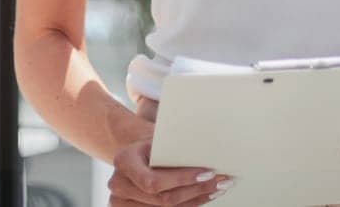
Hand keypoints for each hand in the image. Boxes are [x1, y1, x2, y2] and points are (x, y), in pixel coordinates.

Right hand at [108, 132, 230, 205]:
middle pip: (162, 199)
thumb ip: (176, 147)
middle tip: (221, 181)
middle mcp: (118, 185)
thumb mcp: (159, 138)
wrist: (136, 153)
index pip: (153, 181)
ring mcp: (122, 202)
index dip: (182, 180)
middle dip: (196, 190)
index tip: (208, 173)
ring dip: (196, 200)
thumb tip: (210, 151)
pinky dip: (188, 204)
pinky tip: (204, 196)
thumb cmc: (152, 143)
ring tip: (218, 188)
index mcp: (123, 161)